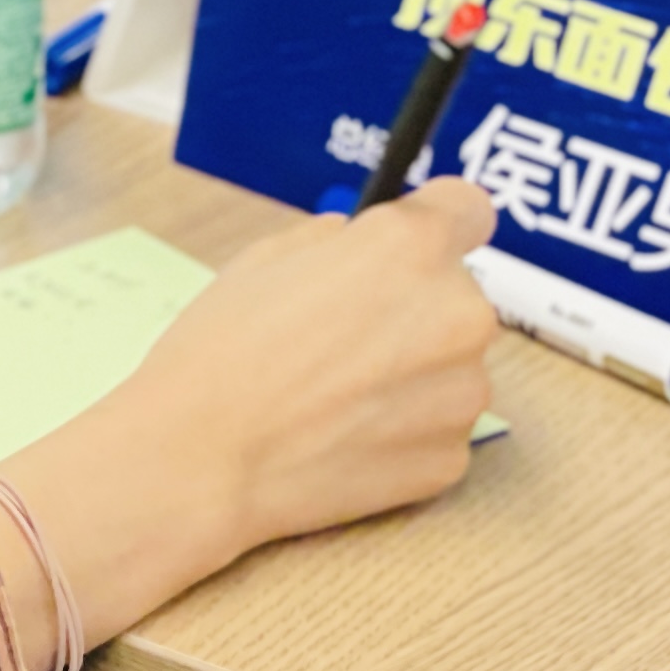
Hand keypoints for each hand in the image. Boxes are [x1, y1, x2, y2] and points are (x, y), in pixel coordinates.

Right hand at [0, 183, 501, 652]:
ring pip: (451, 366)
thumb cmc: (221, 351)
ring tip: (335, 396)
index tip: (416, 243)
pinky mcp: (451, 458)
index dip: (438, 223)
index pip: (468, 210)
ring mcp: (462, 393)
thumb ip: (333, 242)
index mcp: (410, 248)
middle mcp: (457, 314)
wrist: (201, 460)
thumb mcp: (263, 259)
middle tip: (343, 338)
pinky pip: (437, 428)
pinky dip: (402, 431)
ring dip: (412, 373)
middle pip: (456, 295)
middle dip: (412, 308)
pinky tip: (342, 437)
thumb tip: (357, 245)